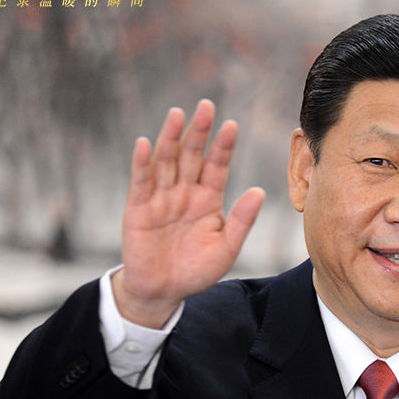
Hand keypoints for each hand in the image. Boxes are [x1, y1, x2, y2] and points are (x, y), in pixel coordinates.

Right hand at [112, 100, 264, 326]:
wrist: (163, 292)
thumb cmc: (196, 270)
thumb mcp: (225, 248)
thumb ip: (241, 220)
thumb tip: (260, 191)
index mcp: (207, 199)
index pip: (217, 166)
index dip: (223, 147)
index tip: (232, 125)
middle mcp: (184, 192)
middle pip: (191, 156)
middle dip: (199, 132)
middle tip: (206, 106)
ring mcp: (160, 198)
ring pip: (166, 161)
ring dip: (171, 138)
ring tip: (177, 114)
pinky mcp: (138, 208)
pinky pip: (141, 182)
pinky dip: (142, 163)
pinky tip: (145, 143)